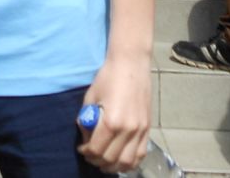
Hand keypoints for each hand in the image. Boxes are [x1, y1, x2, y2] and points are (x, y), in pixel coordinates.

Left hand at [77, 51, 151, 172]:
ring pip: (127, 162)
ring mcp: (140, 130)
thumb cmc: (108, 77)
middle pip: (110, 159)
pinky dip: (130, 162)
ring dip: (113, 166)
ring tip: (104, 160)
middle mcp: (128, 130)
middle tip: (90, 154)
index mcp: (111, 122)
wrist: (131, 64)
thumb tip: (87, 138)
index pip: (96, 150)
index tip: (81, 148)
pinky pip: (140, 154)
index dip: (86, 152)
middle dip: (96, 160)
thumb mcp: (91, 98)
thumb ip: (87, 120)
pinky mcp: (148, 128)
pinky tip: (120, 159)